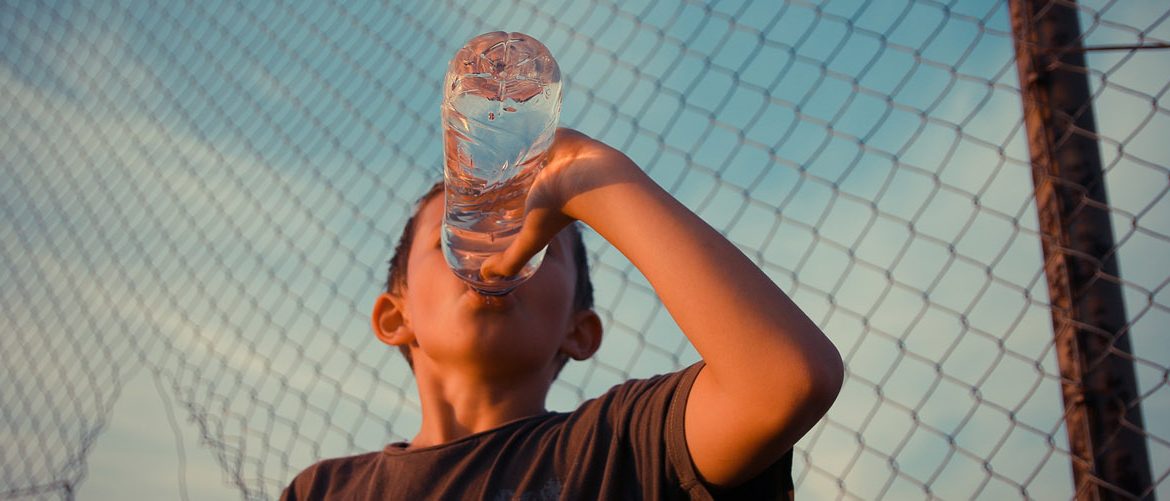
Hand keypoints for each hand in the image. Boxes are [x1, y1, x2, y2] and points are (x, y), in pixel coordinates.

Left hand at [480, 128, 644, 278]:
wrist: (592, 179)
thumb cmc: (562, 210)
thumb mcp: (530, 238)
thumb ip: (511, 260)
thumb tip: (486, 278)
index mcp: (535, 195)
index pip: (506, 192)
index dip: (488, 190)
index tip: (465, 186)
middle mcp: (541, 174)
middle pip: (510, 168)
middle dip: (492, 165)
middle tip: (465, 159)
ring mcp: (547, 152)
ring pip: (519, 145)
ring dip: (503, 140)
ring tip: (474, 133)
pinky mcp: (552, 132)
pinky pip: (531, 122)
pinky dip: (517, 118)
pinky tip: (494, 115)